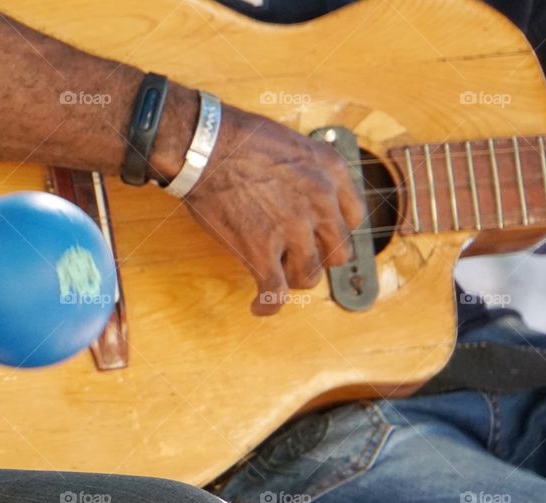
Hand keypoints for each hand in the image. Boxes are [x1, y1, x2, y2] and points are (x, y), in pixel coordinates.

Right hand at [184, 105, 363, 314]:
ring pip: (310, 276)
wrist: (205, 146)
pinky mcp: (261, 251)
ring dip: (294, 280)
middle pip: (337, 252)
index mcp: (330, 172)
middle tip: (296, 257)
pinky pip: (274, 291)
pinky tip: (259, 307)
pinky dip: (267, 305)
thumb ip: (308, 169)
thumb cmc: (237, 138)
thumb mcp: (293, 142)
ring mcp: (292, 230)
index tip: (320, 236)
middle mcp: (320, 203)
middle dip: (317, 257)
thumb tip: (300, 190)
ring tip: (277, 277)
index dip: (334, 231)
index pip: (354, 218)